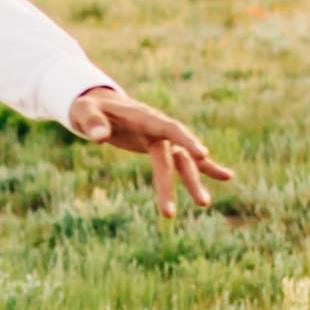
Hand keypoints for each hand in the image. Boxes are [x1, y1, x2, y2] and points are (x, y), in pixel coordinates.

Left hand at [68, 86, 234, 217]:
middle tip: (201, 204)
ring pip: (182, 161)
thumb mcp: (83, 112)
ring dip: (195, 181)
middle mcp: (158, 128)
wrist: (97, 104)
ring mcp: (160, 137)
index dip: (186, 140)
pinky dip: (204, 168)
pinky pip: (183, 160)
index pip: (169, 129)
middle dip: (186, 180)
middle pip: (175, 156)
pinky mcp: (159, 146)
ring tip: (206, 204)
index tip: (203, 155)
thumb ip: (91, 123)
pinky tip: (226, 177)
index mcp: (144, 117)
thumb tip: (100, 138)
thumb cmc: (88, 108)